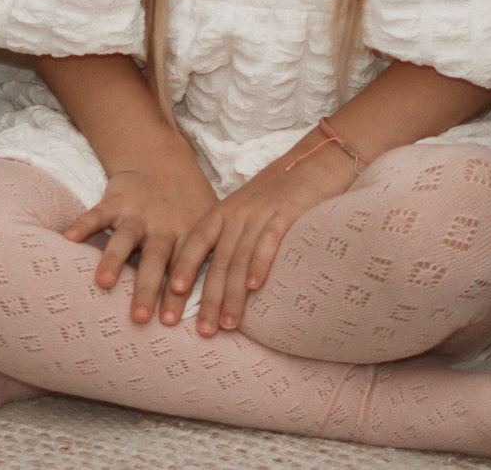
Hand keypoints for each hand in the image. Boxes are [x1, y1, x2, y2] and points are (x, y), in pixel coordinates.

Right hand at [66, 152, 219, 323]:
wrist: (161, 160)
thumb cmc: (187, 205)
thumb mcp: (208, 224)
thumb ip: (210, 259)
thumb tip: (221, 308)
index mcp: (189, 234)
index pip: (184, 268)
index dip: (177, 293)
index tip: (170, 322)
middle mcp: (163, 225)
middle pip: (155, 259)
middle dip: (147, 287)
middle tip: (139, 318)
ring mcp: (138, 213)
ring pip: (125, 238)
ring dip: (114, 259)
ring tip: (104, 283)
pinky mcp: (115, 201)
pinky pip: (97, 213)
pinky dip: (83, 224)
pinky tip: (68, 238)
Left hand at [167, 139, 355, 334]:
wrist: (317, 159)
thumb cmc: (279, 192)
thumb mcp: (246, 209)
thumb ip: (230, 236)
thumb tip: (213, 278)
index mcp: (223, 211)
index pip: (195, 241)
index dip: (184, 267)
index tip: (173, 296)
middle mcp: (238, 212)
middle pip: (218, 260)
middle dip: (209, 298)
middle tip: (203, 331)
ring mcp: (262, 212)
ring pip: (241, 258)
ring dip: (233, 294)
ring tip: (228, 324)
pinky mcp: (289, 212)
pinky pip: (270, 240)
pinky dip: (261, 263)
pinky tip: (256, 287)